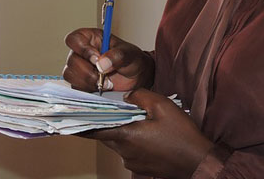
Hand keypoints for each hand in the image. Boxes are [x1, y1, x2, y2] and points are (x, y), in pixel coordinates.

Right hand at [63, 28, 154, 91]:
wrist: (136, 77)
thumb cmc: (131, 59)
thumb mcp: (129, 54)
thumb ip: (117, 56)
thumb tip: (101, 63)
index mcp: (92, 38)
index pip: (74, 39)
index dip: (82, 49)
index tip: (96, 58)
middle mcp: (83, 51)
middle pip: (71, 59)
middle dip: (87, 70)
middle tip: (103, 74)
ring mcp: (80, 67)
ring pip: (69, 74)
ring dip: (87, 81)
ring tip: (105, 81)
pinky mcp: (81, 81)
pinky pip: (75, 86)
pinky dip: (88, 89)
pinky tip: (101, 86)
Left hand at [88, 89, 213, 178]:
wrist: (197, 161)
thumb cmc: (181, 134)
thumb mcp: (162, 106)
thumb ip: (140, 96)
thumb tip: (127, 97)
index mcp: (125, 136)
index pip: (93, 130)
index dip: (79, 122)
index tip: (65, 118)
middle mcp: (124, 151)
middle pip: (105, 134)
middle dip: (105, 120)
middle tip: (107, 107)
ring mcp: (132, 161)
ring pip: (118, 141)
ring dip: (121, 129)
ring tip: (133, 116)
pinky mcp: (141, 166)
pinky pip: (129, 149)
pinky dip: (131, 138)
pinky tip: (146, 130)